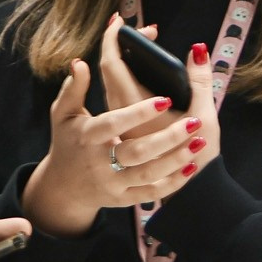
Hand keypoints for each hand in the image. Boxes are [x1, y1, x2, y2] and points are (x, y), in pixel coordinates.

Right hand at [20, 20, 213, 237]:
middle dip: (168, 138)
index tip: (165, 99)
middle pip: (138, 151)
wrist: (64, 188)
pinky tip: (190, 167)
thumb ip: (73, 88)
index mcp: (88, 135)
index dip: (138, 112)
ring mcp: (114, 182)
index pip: (114, 122)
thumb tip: (81, 62)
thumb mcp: (63, 114)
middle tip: (194, 121)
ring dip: (176, 159)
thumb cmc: (67, 142)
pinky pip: (151, 193)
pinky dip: (172, 182)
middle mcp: (101, 162)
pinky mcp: (124, 198)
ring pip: (149, 174)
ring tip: (199, 142)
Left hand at [103, 20, 223, 192]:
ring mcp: (122, 125)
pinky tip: (144, 74)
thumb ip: (200, 80)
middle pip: (109, 71)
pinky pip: (119, 100)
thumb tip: (198, 48)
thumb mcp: (203, 115)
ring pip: (112, 86)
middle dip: (123, 44)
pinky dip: (128, 80)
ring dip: (125, 61)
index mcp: (132, 109)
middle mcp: (120, 117)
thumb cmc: (197, 156)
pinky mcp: (127, 132)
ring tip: (144, 46)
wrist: (189, 194)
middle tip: (145, 31)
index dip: (115, 38)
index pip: (112, 63)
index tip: (122, 20)